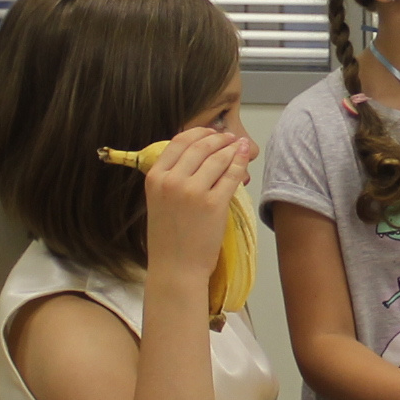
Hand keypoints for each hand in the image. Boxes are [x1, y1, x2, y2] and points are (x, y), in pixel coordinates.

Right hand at [140, 125, 253, 285]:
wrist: (175, 268)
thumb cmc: (168, 238)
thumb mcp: (159, 201)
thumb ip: (171, 176)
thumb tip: (197, 153)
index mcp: (154, 177)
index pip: (179, 142)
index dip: (199, 132)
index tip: (211, 132)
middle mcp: (171, 180)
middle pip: (201, 146)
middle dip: (219, 138)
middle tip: (230, 137)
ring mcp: (192, 191)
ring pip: (218, 158)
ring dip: (232, 148)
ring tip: (240, 146)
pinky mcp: (213, 204)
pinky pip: (231, 176)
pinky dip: (240, 164)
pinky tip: (244, 158)